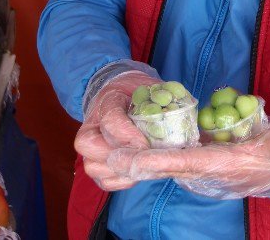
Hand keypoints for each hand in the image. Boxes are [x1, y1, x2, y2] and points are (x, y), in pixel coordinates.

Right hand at [75, 71, 159, 190]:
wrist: (127, 98)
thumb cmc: (141, 93)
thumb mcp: (152, 88)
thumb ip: (163, 97)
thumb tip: (180, 114)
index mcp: (107, 101)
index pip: (110, 121)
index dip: (128, 135)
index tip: (146, 144)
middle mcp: (92, 124)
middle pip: (89, 145)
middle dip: (120, 155)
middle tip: (145, 158)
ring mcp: (90, 147)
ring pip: (93, 166)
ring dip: (121, 170)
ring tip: (144, 165)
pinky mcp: (97, 165)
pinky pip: (104, 181)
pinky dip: (122, 181)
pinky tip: (139, 173)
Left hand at [107, 122, 269, 198]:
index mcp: (223, 165)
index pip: (190, 163)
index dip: (166, 161)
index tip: (141, 160)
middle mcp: (206, 170)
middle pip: (168, 167)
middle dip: (140, 163)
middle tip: (112, 158)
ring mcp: (199, 167)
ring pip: (164, 165)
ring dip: (138, 161)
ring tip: (110, 153)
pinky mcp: (196, 161)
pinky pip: (168, 160)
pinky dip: (148, 156)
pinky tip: (128, 146)